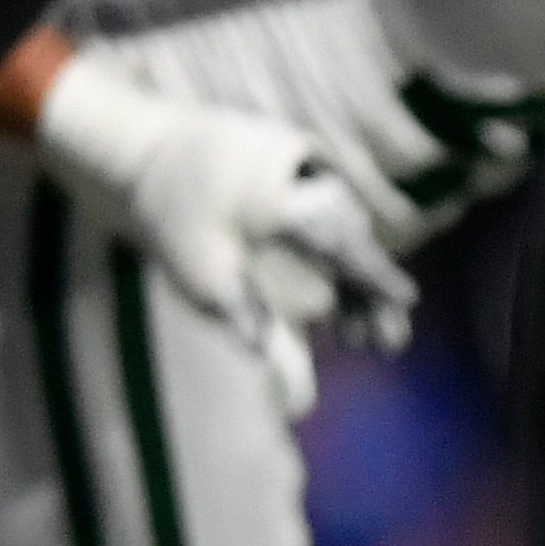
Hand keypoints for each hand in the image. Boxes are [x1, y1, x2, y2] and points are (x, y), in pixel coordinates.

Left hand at [32, 53, 408, 356]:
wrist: (139, 146)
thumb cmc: (169, 215)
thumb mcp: (205, 280)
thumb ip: (256, 329)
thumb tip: (295, 399)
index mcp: (286, 198)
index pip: (347, 245)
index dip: (379, 279)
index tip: (405, 305)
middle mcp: (305, 174)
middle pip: (352, 242)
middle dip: (368, 297)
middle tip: (383, 348)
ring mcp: (303, 164)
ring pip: (343, 231)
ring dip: (352, 282)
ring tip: (353, 339)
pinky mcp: (295, 165)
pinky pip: (329, 215)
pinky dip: (334, 256)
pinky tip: (332, 302)